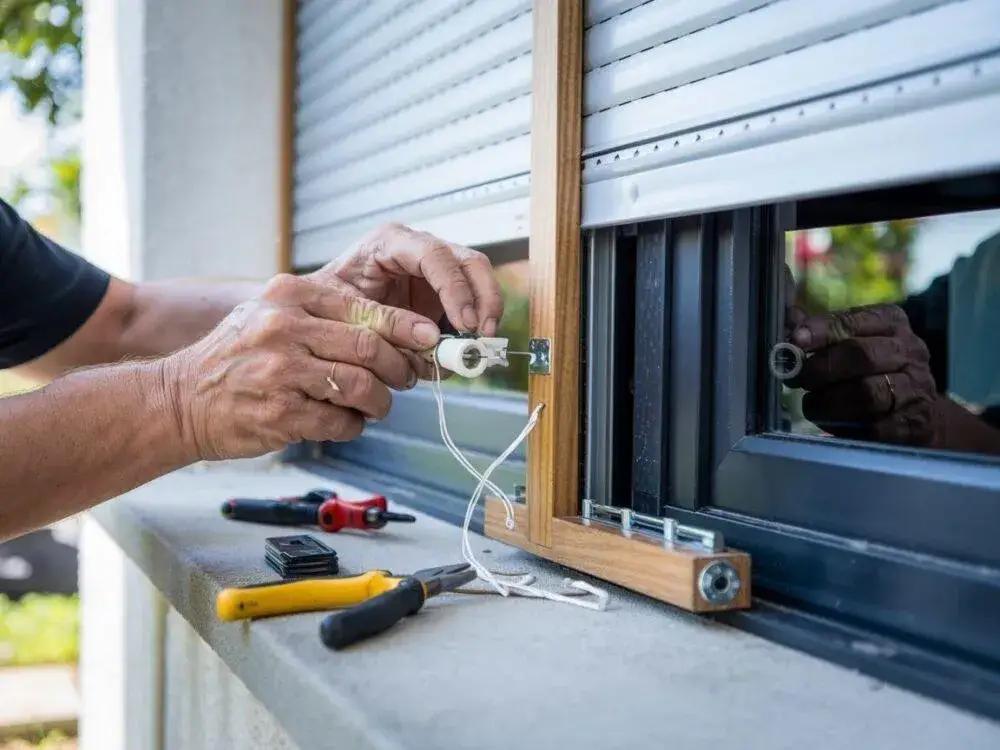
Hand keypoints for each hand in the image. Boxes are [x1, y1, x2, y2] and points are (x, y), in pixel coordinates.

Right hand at [162, 273, 442, 460]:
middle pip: (371, 349)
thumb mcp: (272, 315)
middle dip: (401, 368)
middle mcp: (284, 328)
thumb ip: (327, 315)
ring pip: (363, 387)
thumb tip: (397, 329)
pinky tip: (345, 422)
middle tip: (406, 378)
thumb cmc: (236, 358)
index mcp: (289, 295)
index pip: (365, 309)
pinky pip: (342, 422)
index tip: (430, 339)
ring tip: (375, 405)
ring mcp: (280, 372)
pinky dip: (354, 426)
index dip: (406, 327)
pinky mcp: (280, 414)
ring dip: (381, 402)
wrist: (180, 400)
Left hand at [311, 222, 504, 378]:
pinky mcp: (440, 295)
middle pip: (469, 262)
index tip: (465, 323)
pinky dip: (470, 331)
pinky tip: (460, 352)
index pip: (435, 255)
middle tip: (483, 334)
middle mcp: (418, 250)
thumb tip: (433, 343)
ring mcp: (433, 272)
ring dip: (484, 315)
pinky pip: (468, 307)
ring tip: (474, 348)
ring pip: (477, 281)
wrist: (316, 310)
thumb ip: (386, 325)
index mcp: (390, 242)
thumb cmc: (323, 303)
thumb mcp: (344, 311)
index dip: (455, 289)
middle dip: (484, 298)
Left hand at [786, 303, 939, 445]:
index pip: (854, 320)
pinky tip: (833, 425)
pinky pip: (875, 427)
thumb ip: (821, 332)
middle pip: (860, 355)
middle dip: (820, 368)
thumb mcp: (854, 343)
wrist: (922, 414)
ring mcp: (916, 388)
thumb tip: (787, 317)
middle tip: (797, 379)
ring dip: (828, 401)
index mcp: (891, 323)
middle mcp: (909, 351)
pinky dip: (846, 428)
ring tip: (812, 404)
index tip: (795, 339)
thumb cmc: (875, 371)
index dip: (821, 329)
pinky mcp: (915, 423)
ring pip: (866, 392)